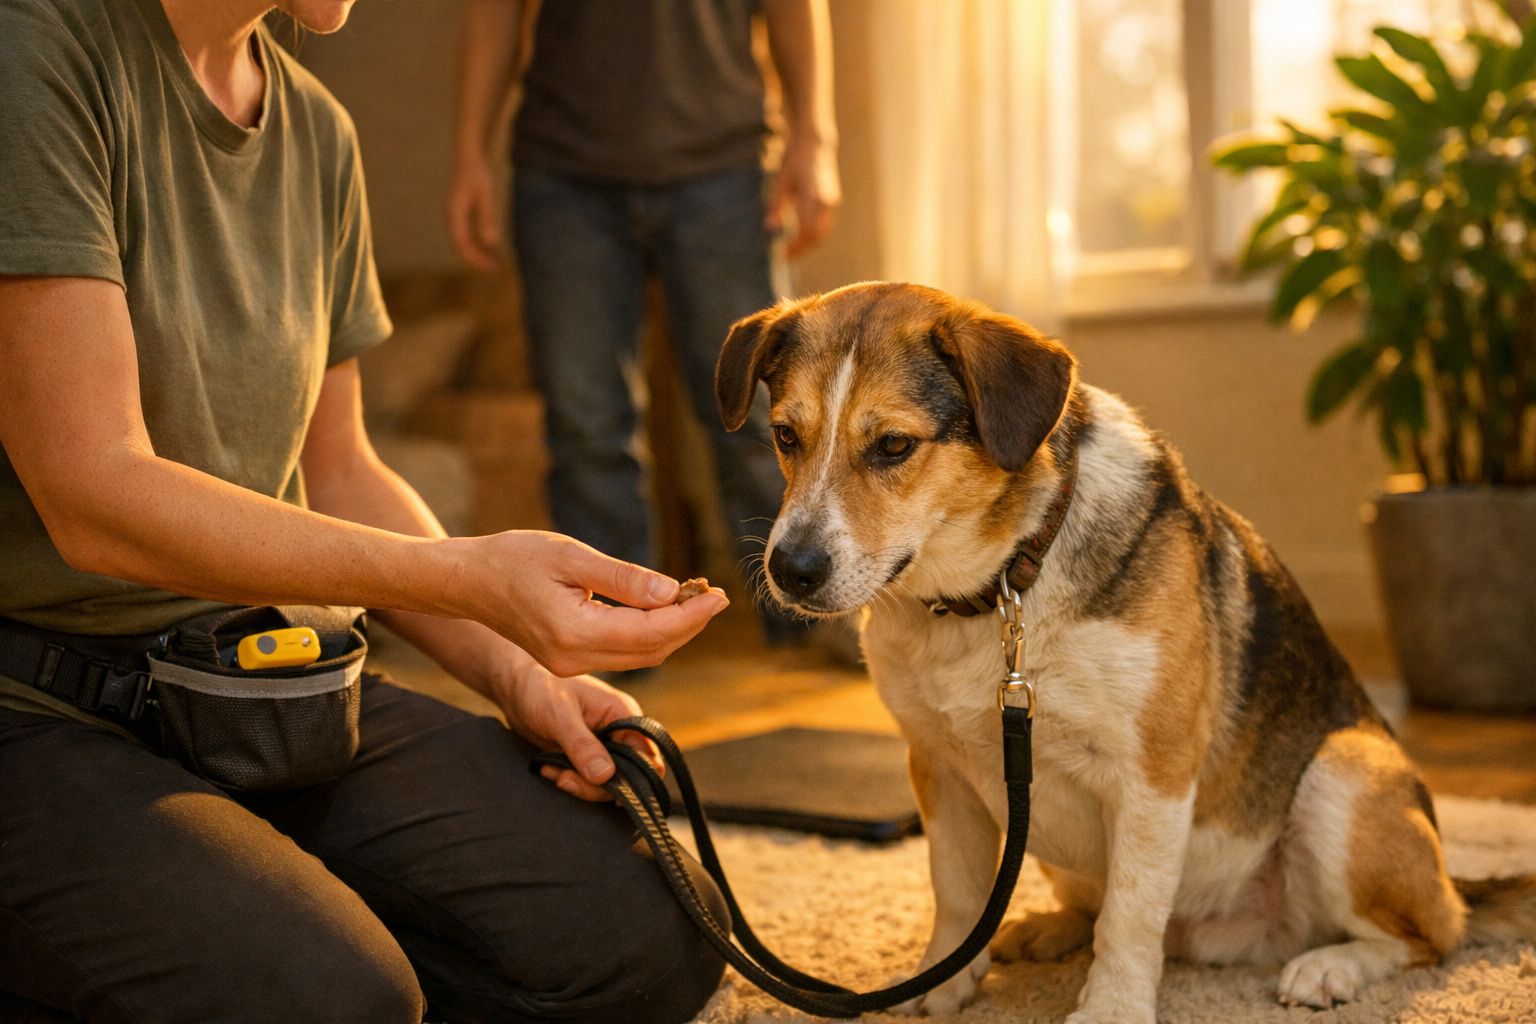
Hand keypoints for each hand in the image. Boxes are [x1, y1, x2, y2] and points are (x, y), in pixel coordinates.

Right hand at [447, 156, 503, 270]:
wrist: (469, 155)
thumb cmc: (478, 173)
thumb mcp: (486, 195)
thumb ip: (487, 218)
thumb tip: (491, 242)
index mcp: (454, 215)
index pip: (463, 245)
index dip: (477, 259)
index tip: (493, 268)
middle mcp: (451, 217)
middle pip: (462, 247)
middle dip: (479, 260)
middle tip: (498, 269)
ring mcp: (455, 216)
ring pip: (465, 242)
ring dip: (480, 252)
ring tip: (498, 261)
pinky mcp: (461, 213)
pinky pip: (468, 234)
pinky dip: (480, 242)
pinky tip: (494, 246)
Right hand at [453, 531, 728, 677]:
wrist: (468, 580)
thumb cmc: (514, 558)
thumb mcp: (571, 556)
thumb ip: (623, 579)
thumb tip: (671, 592)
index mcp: (574, 632)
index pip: (651, 632)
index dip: (691, 615)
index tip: (719, 594)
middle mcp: (574, 658)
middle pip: (652, 650)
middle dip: (689, 624)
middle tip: (716, 596)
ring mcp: (570, 664)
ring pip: (641, 656)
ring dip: (673, 630)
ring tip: (697, 599)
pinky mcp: (568, 659)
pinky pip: (622, 652)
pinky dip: (649, 633)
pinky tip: (663, 608)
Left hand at [501, 664, 663, 801]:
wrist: (515, 687)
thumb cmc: (539, 687)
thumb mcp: (560, 715)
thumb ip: (582, 745)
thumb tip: (606, 775)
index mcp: (623, 714)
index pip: (647, 754)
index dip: (633, 778)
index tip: (604, 789)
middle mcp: (618, 732)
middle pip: (627, 775)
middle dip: (597, 785)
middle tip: (565, 779)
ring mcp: (603, 745)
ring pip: (606, 782)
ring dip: (579, 784)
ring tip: (553, 771)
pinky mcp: (585, 756)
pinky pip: (587, 780)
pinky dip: (569, 781)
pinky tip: (549, 769)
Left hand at [765, 132, 840, 257]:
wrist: (816, 143)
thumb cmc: (795, 160)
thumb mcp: (780, 179)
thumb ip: (776, 204)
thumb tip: (770, 227)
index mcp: (812, 194)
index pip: (806, 229)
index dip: (795, 245)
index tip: (781, 253)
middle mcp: (826, 200)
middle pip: (816, 235)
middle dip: (801, 249)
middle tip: (785, 258)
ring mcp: (831, 202)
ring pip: (822, 233)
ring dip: (808, 246)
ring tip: (791, 252)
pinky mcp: (831, 203)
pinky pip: (824, 226)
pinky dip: (813, 237)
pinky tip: (799, 240)